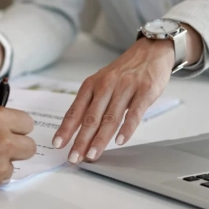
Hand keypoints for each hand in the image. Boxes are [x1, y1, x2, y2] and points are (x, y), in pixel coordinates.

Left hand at [53, 38, 173, 163]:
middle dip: (81, 140)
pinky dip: (127, 128)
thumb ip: (92, 103)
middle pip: (91, 117)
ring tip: (92, 155)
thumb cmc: (124, 71)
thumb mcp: (102, 82)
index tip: (58, 144)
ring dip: (100, 139)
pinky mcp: (145, 91)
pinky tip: (120, 141)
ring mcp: (125, 88)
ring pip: (110, 118)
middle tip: (74, 157)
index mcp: (91, 84)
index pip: (75, 110)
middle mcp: (106, 85)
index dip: (66, 129)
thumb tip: (77, 129)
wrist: (150, 51)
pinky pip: (134, 113)